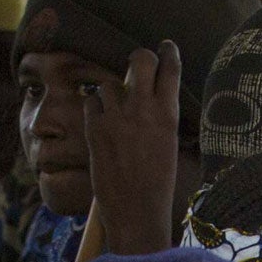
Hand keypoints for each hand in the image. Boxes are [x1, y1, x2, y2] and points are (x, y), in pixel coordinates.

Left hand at [85, 42, 183, 256]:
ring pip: (109, 82)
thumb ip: (163, 117)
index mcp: (168, 115)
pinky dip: (94, 109)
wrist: (137, 214)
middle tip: (135, 69)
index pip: (170, 67)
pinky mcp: (95, 128)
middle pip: (140, 59)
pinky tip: (101, 126)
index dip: (168, 52)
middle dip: (138, 59)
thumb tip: (157, 97)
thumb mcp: (170, 147)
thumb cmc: (157, 186)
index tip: (165, 47)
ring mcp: (117, 117)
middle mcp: (143, 110)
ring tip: (115, 113)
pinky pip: (91, 102)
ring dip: (111, 93)